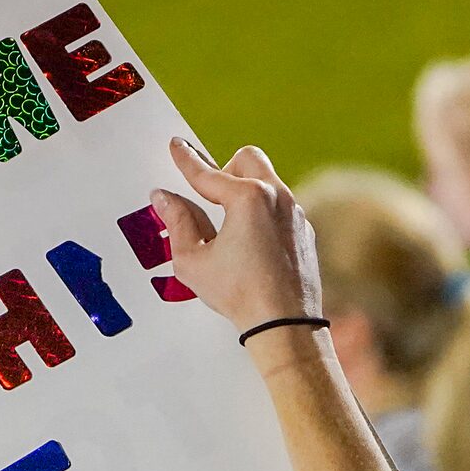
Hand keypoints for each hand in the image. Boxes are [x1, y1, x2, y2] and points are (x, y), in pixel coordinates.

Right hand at [148, 141, 322, 340]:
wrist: (285, 323)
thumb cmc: (240, 294)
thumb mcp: (193, 260)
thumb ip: (177, 222)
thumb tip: (165, 198)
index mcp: (248, 198)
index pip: (207, 173)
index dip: (186, 159)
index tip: (177, 147)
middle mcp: (277, 197)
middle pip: (247, 158)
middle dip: (226, 169)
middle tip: (210, 196)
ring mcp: (295, 213)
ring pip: (267, 181)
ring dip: (245, 191)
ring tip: (229, 227)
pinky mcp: (304, 230)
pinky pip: (280, 206)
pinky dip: (263, 213)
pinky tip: (252, 243)